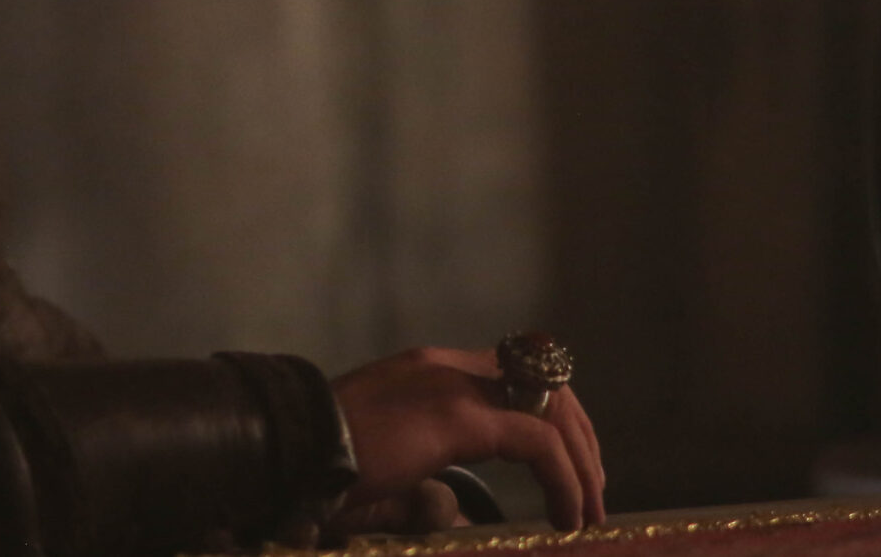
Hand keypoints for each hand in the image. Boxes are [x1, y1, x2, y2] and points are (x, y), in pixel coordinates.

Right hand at [329, 347, 607, 531]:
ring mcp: (452, 384)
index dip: (554, 420)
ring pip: (552, 406)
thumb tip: (450, 509)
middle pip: (546, 381)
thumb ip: (422, 485)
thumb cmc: (321, 466)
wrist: (289, 449)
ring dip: (581, 461)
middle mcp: (446, 365)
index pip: (515, 374)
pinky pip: (539, 441)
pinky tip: (567, 515)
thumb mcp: (384, 470)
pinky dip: (565, 479)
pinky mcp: (457, 415)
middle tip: (592, 492)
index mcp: (428, 371)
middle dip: (581, 438)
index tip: (568, 470)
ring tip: (586, 510)